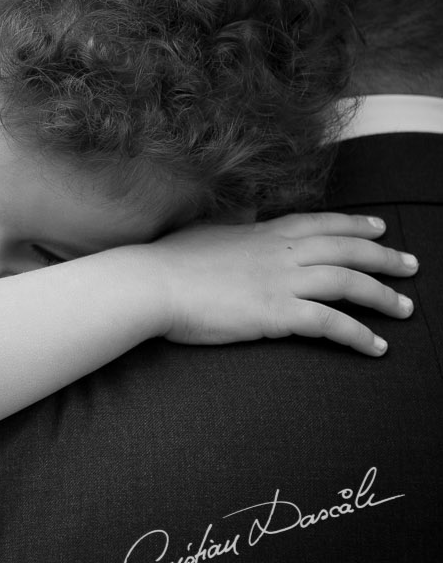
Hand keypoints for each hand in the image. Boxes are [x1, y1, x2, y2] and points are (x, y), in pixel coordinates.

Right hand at [149, 213, 416, 355]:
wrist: (150, 284)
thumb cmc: (167, 262)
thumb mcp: (203, 233)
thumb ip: (229, 225)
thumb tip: (239, 215)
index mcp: (263, 232)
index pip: (321, 223)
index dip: (355, 224)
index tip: (380, 227)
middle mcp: (280, 252)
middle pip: (347, 249)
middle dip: (384, 257)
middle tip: (411, 266)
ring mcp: (281, 281)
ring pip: (348, 282)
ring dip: (382, 296)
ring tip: (405, 310)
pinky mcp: (277, 314)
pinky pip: (331, 324)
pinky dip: (359, 335)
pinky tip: (377, 347)